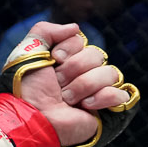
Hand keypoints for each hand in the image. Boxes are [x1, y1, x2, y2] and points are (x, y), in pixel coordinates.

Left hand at [10, 22, 128, 146]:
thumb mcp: (26, 54)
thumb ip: (44, 31)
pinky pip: (120, 93)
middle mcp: (82, 74)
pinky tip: (85, 106)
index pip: (80, 40)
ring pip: (109, 73)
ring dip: (83, 86)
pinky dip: (102, 98)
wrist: (32, 118)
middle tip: (57, 85)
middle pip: (96, 55)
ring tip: (66, 99)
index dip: (68, 49)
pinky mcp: (108, 108)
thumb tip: (75, 28)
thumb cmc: (27, 90)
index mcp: (65, 61)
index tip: (54, 60)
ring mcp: (96, 91)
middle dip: (73, 70)